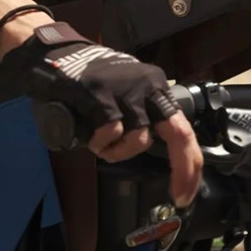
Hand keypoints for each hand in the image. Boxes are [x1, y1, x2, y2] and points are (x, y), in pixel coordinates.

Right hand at [0, 21, 202, 206]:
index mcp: (156, 86)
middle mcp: (149, 86)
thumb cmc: (92, 80)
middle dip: (183, 168)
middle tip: (179, 195)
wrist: (60, 56)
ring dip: (120, 152)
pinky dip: (102, 141)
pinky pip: (112, 131)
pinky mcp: (104, 95)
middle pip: (178, 132)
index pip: (184, 126)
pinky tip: (91, 136)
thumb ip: (144, 115)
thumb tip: (158, 149)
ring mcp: (127, 89)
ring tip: (101, 146)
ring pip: (140, 139)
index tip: (186, 189)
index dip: (190, 161)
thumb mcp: (128, 93)